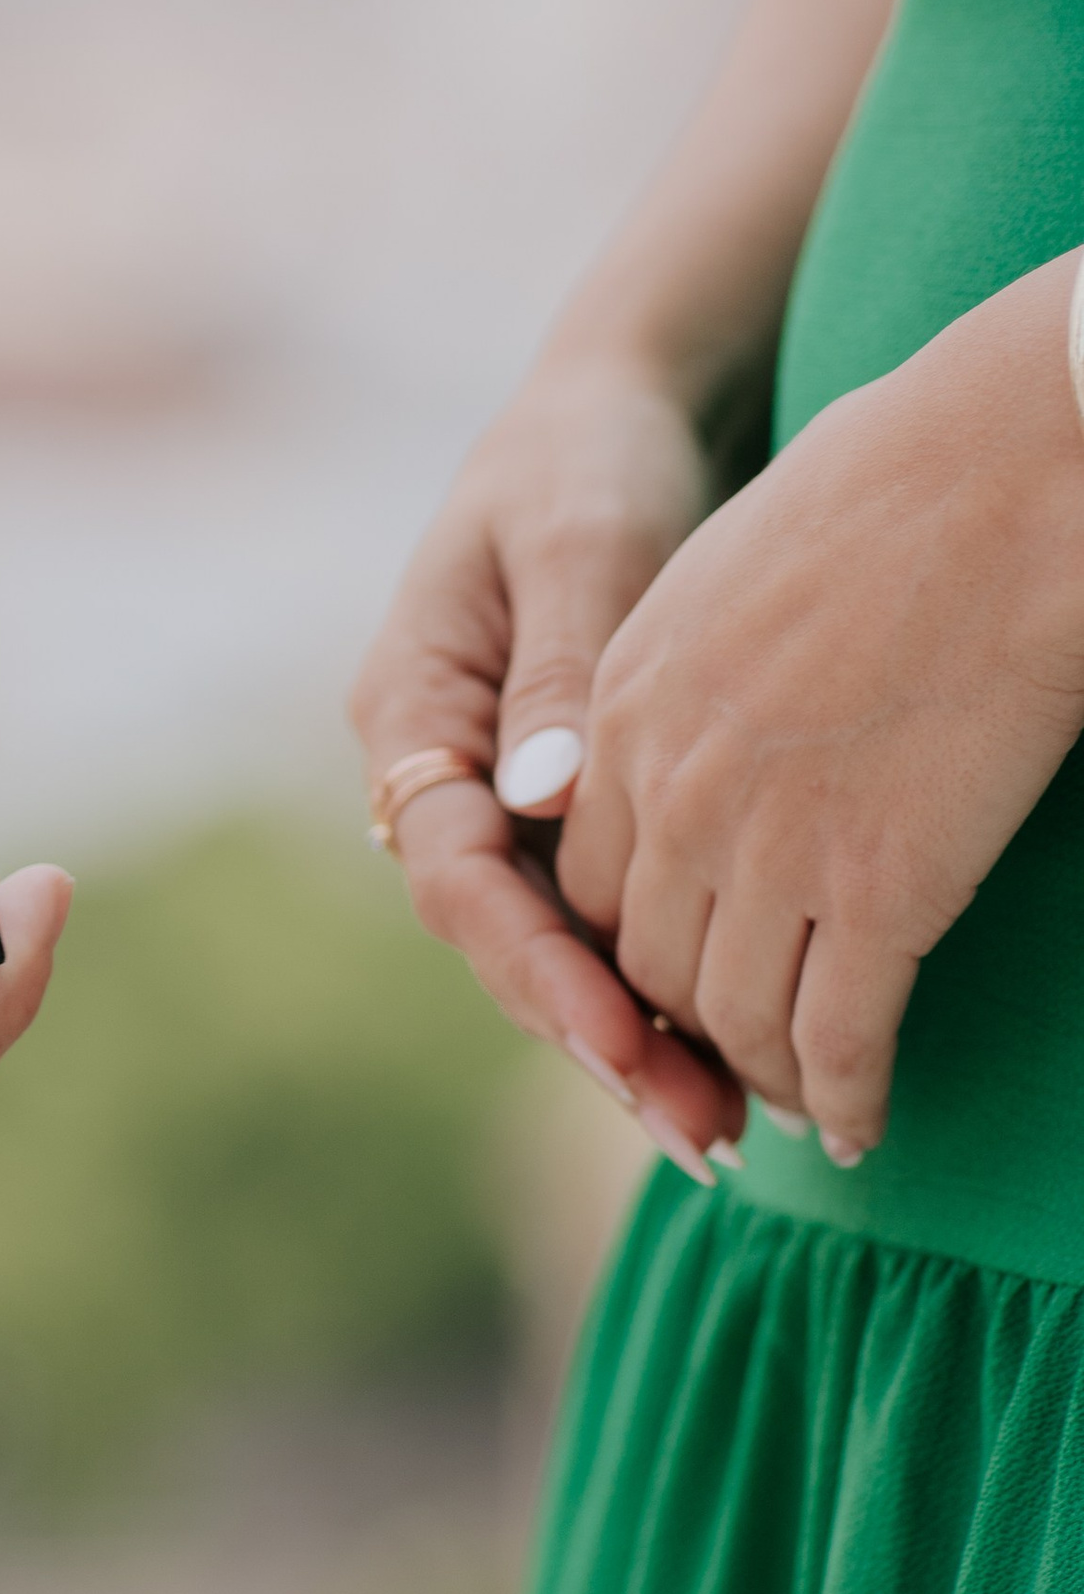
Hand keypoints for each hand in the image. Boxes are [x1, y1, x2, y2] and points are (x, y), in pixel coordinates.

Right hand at [349, 356, 738, 1172]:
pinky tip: (721, 1054)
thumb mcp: (578, 542)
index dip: (536, 967)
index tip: (624, 1038)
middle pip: (502, 940)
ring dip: (629, 1038)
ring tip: (721, 1126)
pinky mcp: (556, 809)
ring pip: (550, 947)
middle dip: (594, 1039)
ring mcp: (492, 798)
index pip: (455, 873)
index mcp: (410, 709)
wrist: (614, 409)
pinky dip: (653, 985)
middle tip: (698, 1130)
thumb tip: (537, 805)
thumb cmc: (588, 456)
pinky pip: (596, 918)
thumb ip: (555, 675)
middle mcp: (437, 772)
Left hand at [559, 252, 1083, 1159]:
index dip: (626, 947)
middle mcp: (668, 792)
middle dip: (683, 1030)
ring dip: (763, 1076)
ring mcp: (764, 849)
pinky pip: (833, 1036)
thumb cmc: (902, 483)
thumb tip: (720, 699)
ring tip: (801, 1103)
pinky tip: (863, 1122)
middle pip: (644, 963)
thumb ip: (693, 665)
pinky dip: (844, 1096)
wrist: (1006, 471)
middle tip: (730, 1067)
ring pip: (730, 1017)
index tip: (673, 977)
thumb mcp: (733, 568)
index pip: (586, 879)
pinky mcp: (873, 890)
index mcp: (620, 709)